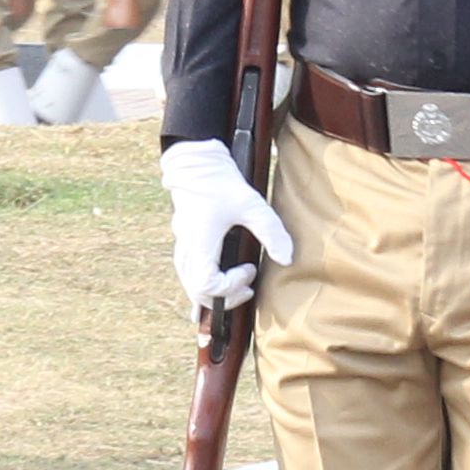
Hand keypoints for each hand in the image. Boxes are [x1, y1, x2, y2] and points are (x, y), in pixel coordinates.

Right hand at [157, 135, 291, 314]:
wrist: (195, 162)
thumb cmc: (221, 182)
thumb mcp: (251, 204)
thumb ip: (271, 232)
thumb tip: (287, 260)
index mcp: (199, 245)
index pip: (206, 286)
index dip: (229, 287)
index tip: (250, 271)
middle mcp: (186, 249)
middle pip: (197, 292)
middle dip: (224, 297)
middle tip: (249, 287)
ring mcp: (183, 246)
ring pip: (190, 284)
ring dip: (213, 294)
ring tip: (239, 290)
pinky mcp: (186, 242)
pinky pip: (188, 274)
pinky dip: (199, 289)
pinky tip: (201, 307)